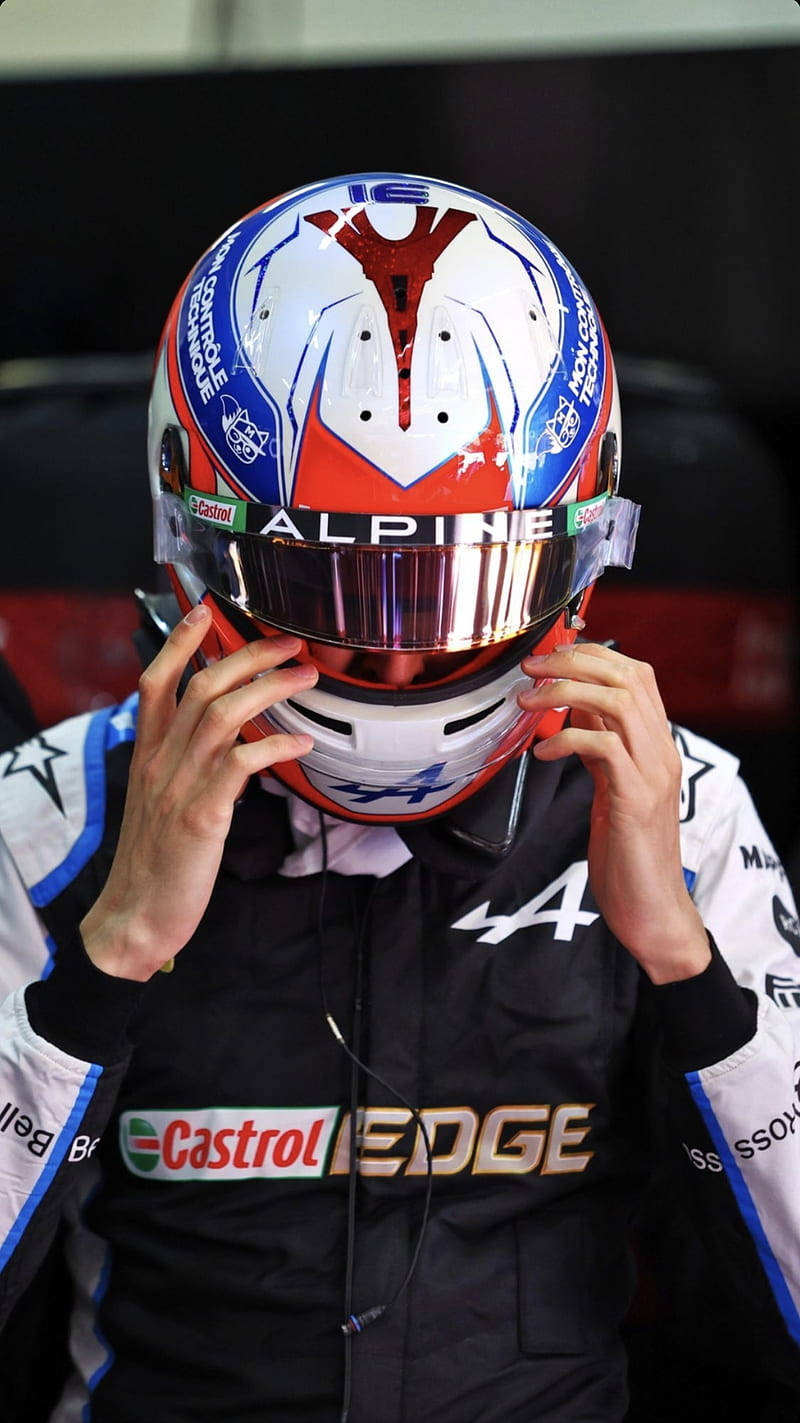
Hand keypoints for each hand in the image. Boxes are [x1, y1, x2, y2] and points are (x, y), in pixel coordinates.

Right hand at [80, 605, 315, 979]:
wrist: (135, 916)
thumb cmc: (156, 860)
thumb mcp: (161, 800)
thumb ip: (184, 763)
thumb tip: (226, 738)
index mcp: (147, 755)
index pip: (156, 683)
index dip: (179, 643)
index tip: (205, 611)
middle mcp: (160, 762)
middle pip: (201, 687)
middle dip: (247, 655)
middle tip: (289, 643)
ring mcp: (180, 787)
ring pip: (223, 716)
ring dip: (269, 690)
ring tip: (305, 679)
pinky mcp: (203, 818)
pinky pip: (240, 767)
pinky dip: (274, 747)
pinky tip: (301, 744)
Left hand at [518, 642, 709, 983]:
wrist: (653, 910)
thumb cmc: (628, 854)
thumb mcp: (612, 787)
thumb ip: (601, 747)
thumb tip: (575, 708)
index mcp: (656, 745)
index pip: (636, 674)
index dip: (591, 655)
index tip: (548, 658)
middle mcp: (661, 751)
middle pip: (628, 676)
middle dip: (573, 662)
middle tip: (530, 670)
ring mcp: (653, 774)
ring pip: (619, 702)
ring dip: (566, 692)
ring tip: (528, 704)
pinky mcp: (636, 800)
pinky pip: (605, 748)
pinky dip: (568, 740)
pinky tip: (542, 753)